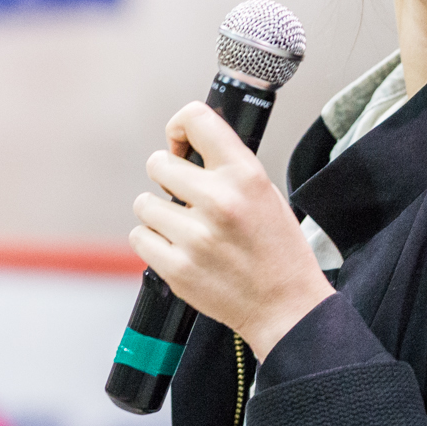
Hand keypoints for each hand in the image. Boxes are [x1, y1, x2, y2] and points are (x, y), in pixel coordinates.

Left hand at [130, 102, 334, 360]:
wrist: (286, 307)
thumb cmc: (277, 249)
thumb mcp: (265, 192)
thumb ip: (227, 166)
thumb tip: (185, 145)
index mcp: (245, 175)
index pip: (196, 119)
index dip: (179, 128)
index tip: (180, 144)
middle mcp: (219, 200)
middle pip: (157, 163)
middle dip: (167, 178)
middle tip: (185, 197)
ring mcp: (195, 236)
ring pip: (144, 203)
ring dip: (160, 214)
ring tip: (187, 229)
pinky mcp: (177, 267)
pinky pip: (140, 237)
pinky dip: (154, 242)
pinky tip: (178, 249)